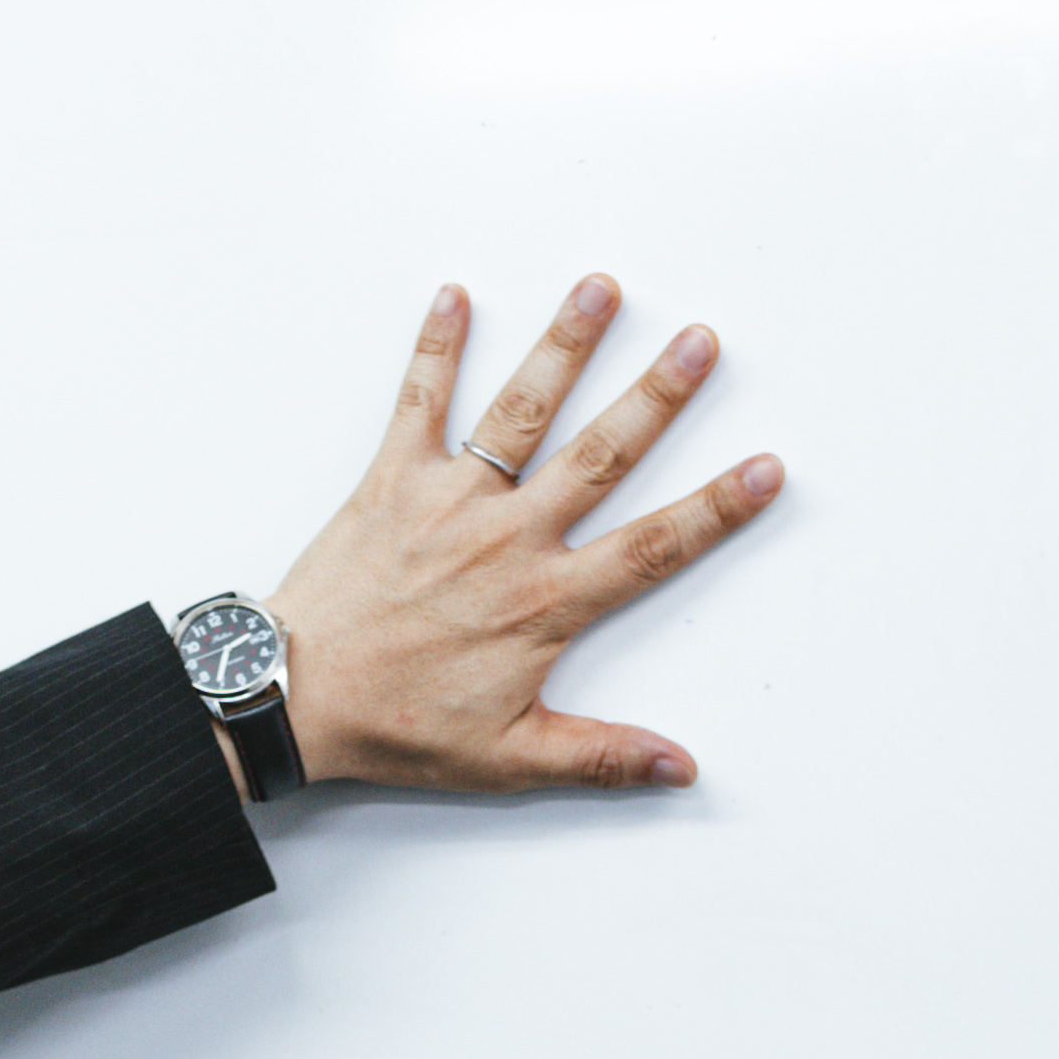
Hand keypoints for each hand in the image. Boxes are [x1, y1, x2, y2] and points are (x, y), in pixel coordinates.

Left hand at [249, 275, 783, 794]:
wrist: (292, 698)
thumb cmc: (396, 727)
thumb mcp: (506, 759)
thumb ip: (600, 757)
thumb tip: (680, 769)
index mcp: (545, 603)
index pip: (652, 547)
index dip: (715, 509)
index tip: (766, 468)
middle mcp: (507, 538)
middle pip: (601, 455)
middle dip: (656, 395)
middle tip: (701, 341)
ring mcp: (449, 501)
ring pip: (521, 412)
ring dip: (563, 346)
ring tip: (601, 288)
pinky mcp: (391, 480)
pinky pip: (417, 401)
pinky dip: (435, 347)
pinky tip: (456, 296)